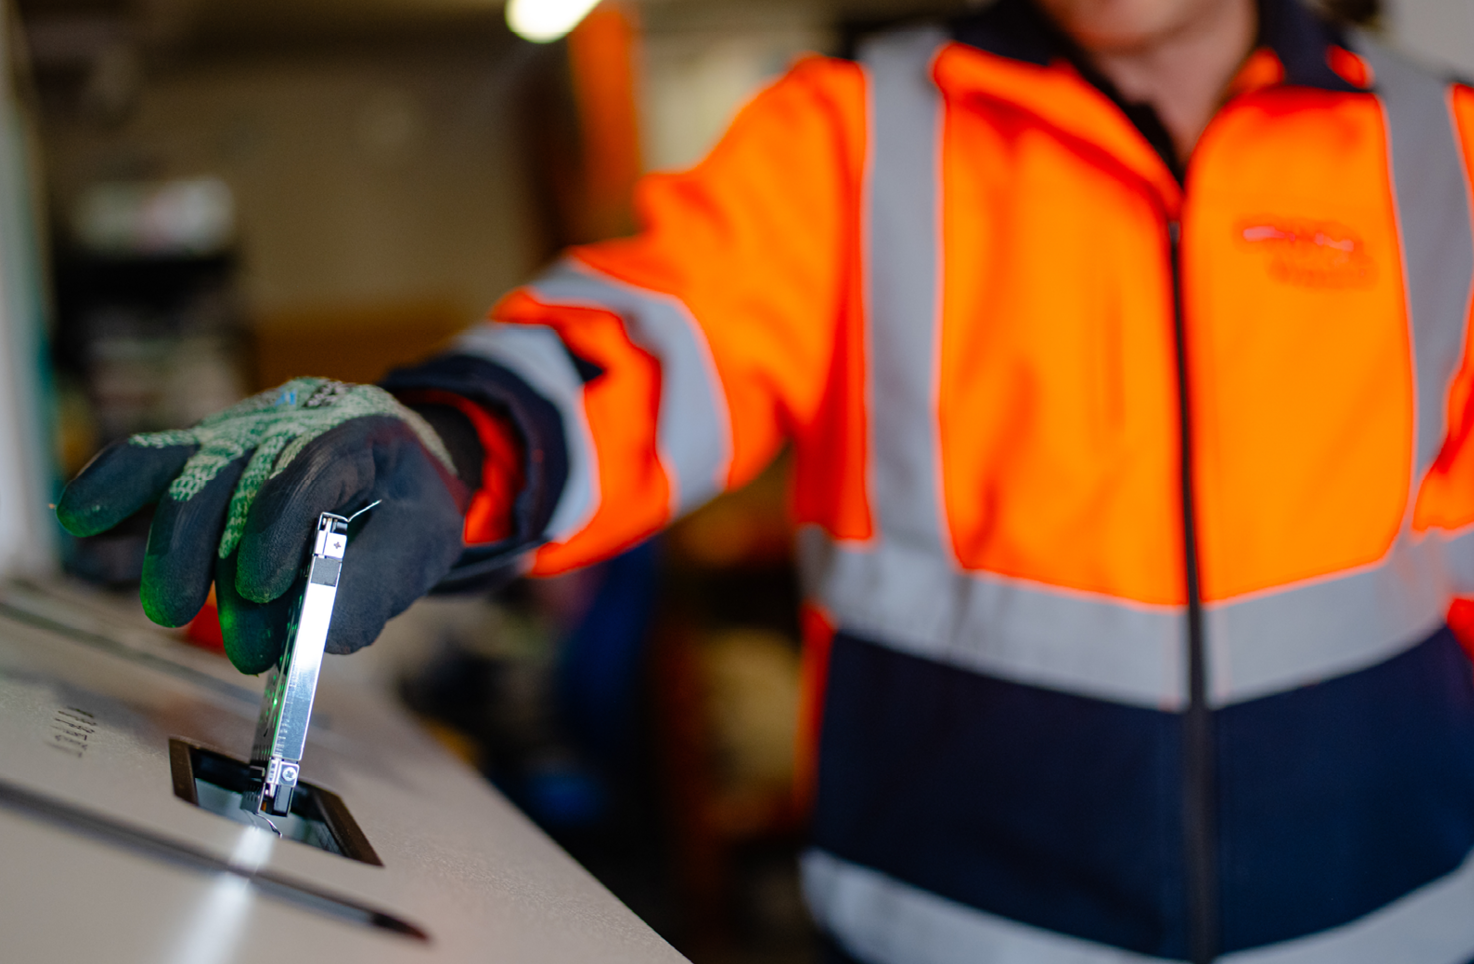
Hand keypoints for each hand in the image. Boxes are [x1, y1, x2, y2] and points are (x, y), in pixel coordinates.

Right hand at [57, 378, 470, 672]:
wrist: (399, 460)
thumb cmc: (408, 504)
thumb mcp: (422, 543)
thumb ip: (377, 586)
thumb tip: (320, 636)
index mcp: (358, 431)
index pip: (307, 467)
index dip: (278, 524)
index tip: (264, 587)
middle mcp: (290, 420)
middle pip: (232, 472)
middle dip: (215, 556)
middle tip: (228, 636)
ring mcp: (240, 432)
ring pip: (184, 469)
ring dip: (169, 545)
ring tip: (168, 610)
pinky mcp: (203, 452)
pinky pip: (150, 461)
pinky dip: (114, 489)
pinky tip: (85, 523)